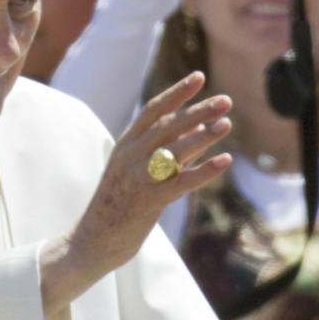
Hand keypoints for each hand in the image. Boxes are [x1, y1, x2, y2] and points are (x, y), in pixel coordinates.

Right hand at [40, 72, 231, 314]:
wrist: (92, 242)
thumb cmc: (118, 208)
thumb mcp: (136, 173)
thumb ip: (164, 152)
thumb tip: (196, 132)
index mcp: (125, 146)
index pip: (152, 111)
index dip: (176, 93)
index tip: (199, 77)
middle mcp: (129, 157)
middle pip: (168, 126)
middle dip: (198, 110)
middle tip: (226, 100)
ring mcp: (137, 178)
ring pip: (175, 150)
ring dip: (204, 135)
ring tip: (226, 123)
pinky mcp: (147, 201)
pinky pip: (181, 182)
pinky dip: (204, 170)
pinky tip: (224, 161)